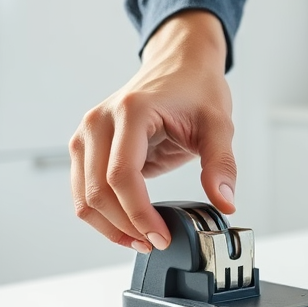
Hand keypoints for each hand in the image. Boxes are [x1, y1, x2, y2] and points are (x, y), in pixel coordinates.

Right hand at [69, 10, 236, 252]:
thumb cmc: (195, 88)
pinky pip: (84, 190)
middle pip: (97, 191)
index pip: (122, 175)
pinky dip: (102, 214)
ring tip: (141, 239)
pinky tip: (128, 225)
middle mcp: (99, 121)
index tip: (160, 236)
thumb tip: (224, 202)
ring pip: (83, 196)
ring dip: (109, 226)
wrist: (178, 64)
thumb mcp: (218, 124)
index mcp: (131, 111)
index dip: (139, 214)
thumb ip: (221, 164)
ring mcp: (87, 133)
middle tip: (155, 242)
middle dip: (125, 226)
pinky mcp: (85, 146)